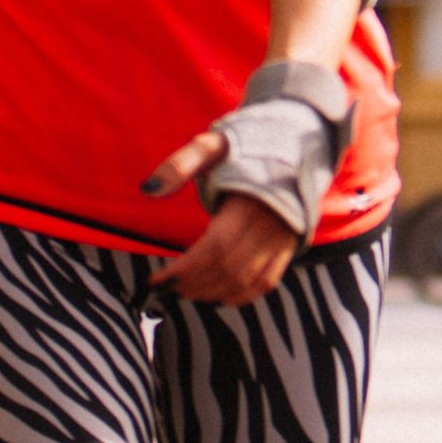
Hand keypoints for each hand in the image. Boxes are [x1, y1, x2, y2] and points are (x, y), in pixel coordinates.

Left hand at [143, 127, 300, 304]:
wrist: (294, 144)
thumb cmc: (246, 145)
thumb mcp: (211, 145)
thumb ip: (179, 164)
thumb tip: (147, 189)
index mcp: (249, 202)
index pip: (215, 248)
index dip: (185, 270)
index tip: (158, 280)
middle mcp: (269, 225)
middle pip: (229, 269)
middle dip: (193, 284)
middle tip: (167, 288)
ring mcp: (281, 239)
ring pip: (246, 280)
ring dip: (212, 293)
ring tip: (184, 292)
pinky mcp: (288, 247)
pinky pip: (266, 282)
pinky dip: (241, 296)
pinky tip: (217, 298)